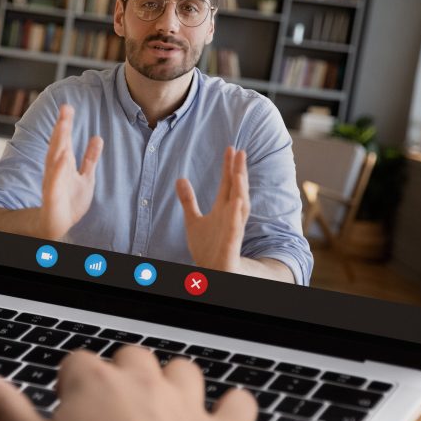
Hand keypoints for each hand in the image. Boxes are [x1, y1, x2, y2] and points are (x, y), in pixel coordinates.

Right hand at [0, 346, 256, 420]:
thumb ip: (1, 411)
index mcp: (93, 381)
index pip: (76, 363)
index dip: (70, 388)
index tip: (67, 412)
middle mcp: (143, 381)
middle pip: (131, 357)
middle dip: (124, 377)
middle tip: (112, 413)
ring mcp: (188, 404)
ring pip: (183, 370)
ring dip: (175, 384)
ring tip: (163, 409)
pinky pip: (238, 403)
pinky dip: (233, 408)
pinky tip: (226, 417)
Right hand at [38, 104, 103, 239]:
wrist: (58, 225)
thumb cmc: (70, 201)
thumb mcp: (86, 177)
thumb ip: (90, 158)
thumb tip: (97, 138)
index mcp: (63, 164)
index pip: (64, 140)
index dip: (65, 124)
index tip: (67, 107)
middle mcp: (56, 170)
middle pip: (59, 144)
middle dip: (62, 127)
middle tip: (65, 108)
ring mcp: (53, 182)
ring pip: (55, 159)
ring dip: (58, 142)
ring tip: (63, 125)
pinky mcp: (53, 197)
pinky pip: (55, 182)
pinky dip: (58, 170)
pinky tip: (62, 157)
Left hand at [175, 146, 249, 272]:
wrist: (212, 272)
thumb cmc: (208, 248)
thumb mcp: (194, 220)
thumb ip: (188, 200)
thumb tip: (180, 179)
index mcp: (223, 210)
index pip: (228, 184)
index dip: (229, 167)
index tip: (231, 148)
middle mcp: (231, 217)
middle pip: (237, 190)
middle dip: (239, 172)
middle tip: (239, 152)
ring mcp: (232, 230)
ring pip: (240, 208)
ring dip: (240, 190)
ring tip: (239, 172)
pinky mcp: (231, 245)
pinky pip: (235, 230)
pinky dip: (237, 216)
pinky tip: (238, 202)